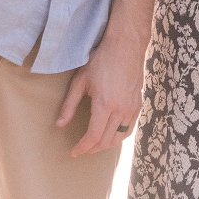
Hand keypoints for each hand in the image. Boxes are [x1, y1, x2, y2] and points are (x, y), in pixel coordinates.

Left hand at [56, 36, 143, 156]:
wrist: (126, 46)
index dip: (83, 147)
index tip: (74, 152)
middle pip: (106, 140)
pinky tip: (110, 136)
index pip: (93, 136)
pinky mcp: (138, 105)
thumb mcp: (81, 80)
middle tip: (81, 150)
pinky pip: (129, 129)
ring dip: (105, 145)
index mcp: (105, 103)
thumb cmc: (101, 60)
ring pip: (119, 138)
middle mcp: (121, 109)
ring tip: (94, 145)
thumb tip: (59, 125)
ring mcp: (132, 108)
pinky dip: (118, 137)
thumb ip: (70, 105)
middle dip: (92, 149)